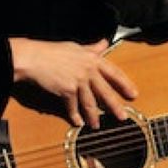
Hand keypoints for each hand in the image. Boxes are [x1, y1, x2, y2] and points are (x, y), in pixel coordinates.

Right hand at [9, 38, 137, 128]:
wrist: (35, 58)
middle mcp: (88, 70)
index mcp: (92, 59)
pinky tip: (78, 123)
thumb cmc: (53, 51)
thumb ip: (93, 48)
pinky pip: (73, 107)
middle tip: (123, 116)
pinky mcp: (67, 91)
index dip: (125, 84)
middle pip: (105, 91)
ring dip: (94, 116)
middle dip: (115, 106)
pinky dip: (75, 116)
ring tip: (97, 125)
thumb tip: (105, 42)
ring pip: (90, 103)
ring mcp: (78, 81)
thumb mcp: (76, 47)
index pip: (114, 72)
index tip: (133, 93)